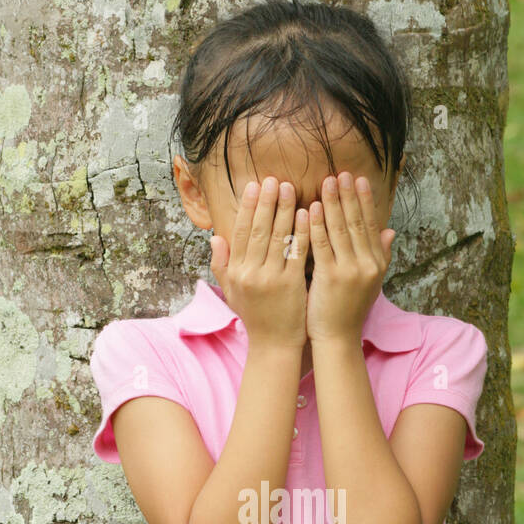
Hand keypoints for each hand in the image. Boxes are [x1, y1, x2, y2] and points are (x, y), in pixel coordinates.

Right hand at [209, 177, 310, 352]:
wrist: (274, 345)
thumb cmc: (255, 316)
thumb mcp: (232, 292)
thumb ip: (222, 265)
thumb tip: (215, 237)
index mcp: (235, 272)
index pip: (240, 233)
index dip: (247, 207)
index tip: (254, 186)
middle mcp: (250, 274)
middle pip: (258, 230)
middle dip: (266, 202)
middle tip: (273, 179)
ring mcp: (271, 279)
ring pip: (278, 237)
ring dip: (284, 210)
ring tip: (290, 188)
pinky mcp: (292, 285)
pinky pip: (297, 252)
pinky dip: (301, 231)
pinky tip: (307, 213)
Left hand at [305, 172, 395, 343]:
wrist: (338, 339)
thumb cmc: (349, 310)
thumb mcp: (372, 282)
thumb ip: (381, 255)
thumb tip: (391, 231)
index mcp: (377, 263)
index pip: (371, 225)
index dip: (365, 201)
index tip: (358, 179)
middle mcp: (368, 264)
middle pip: (357, 223)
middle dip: (349, 195)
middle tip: (342, 173)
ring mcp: (351, 271)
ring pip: (341, 230)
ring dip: (333, 203)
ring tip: (327, 182)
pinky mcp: (331, 278)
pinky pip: (322, 245)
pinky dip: (317, 225)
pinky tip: (310, 208)